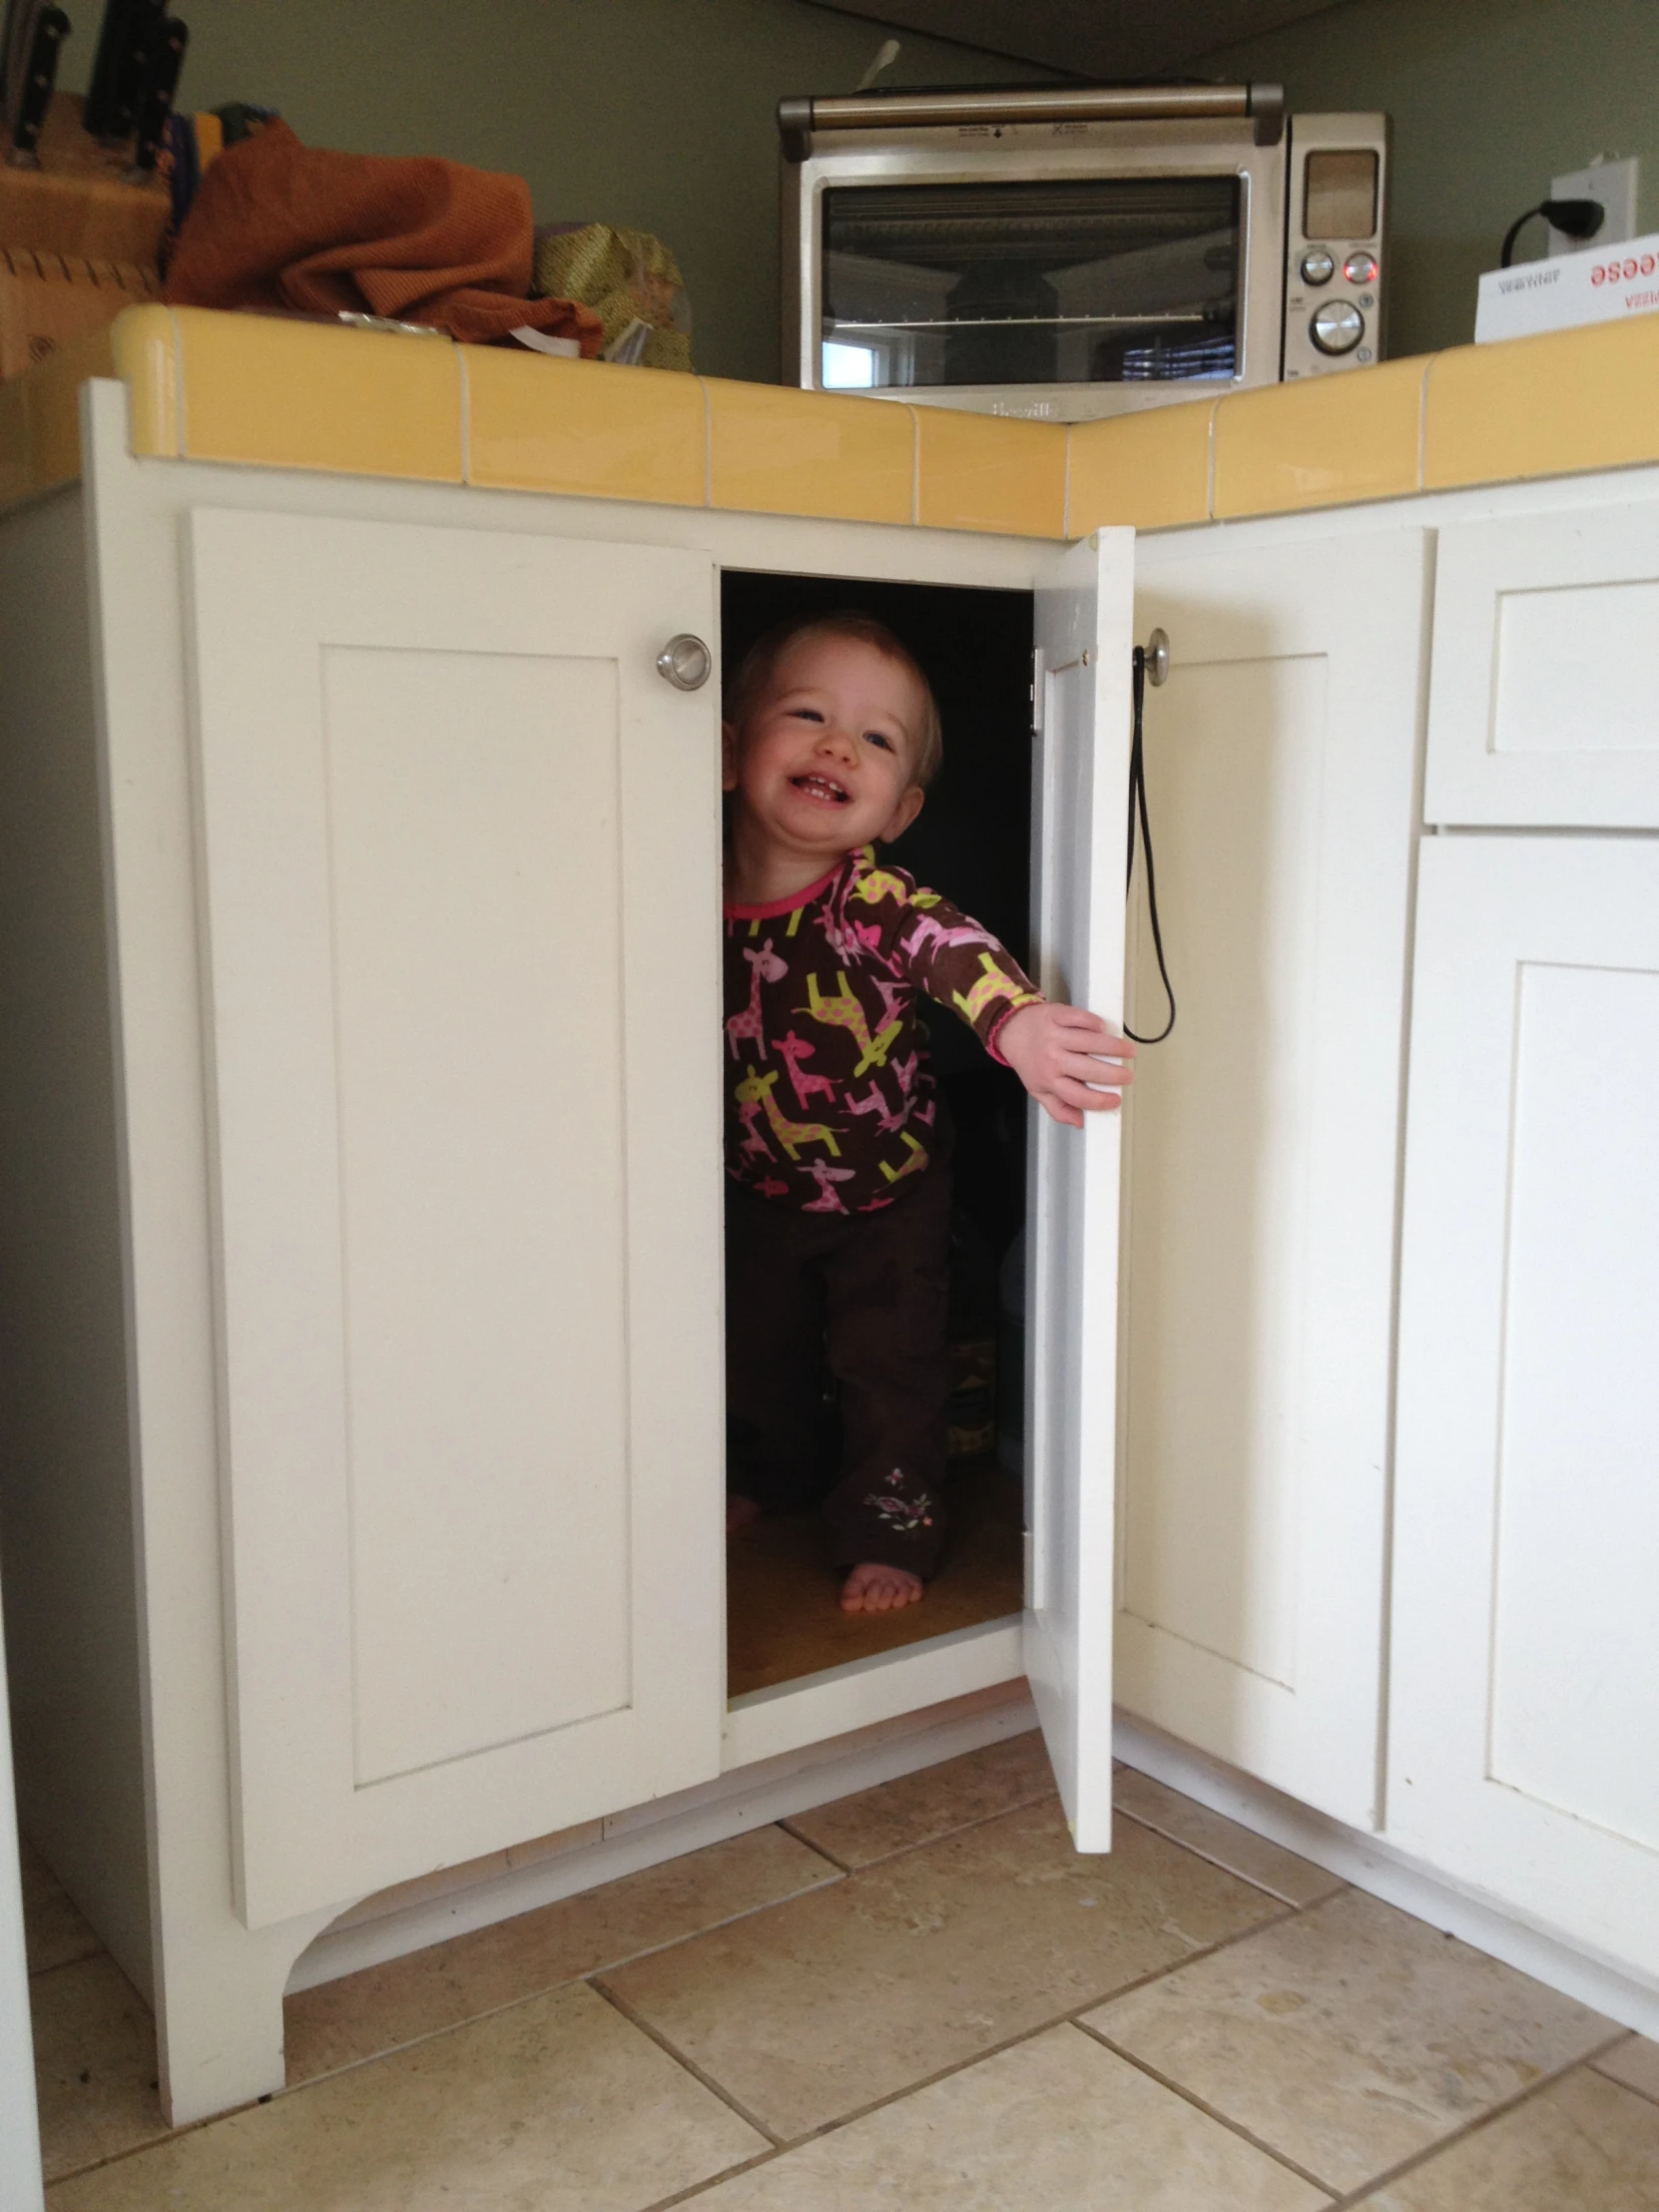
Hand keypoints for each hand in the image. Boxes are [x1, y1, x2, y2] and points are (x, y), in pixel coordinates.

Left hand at [997, 1002, 1135, 1128]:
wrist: (1012, 1030)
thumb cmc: (1030, 1061)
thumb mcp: (1039, 1090)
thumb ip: (1059, 1108)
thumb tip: (1080, 1122)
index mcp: (1049, 1080)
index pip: (1077, 1096)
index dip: (1099, 1101)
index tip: (1116, 1100)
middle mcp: (1052, 1059)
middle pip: (1088, 1070)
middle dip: (1113, 1075)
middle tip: (1128, 1076)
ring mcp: (1055, 1036)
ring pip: (1089, 1042)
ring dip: (1113, 1047)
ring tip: (1129, 1051)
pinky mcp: (1057, 1015)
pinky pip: (1079, 1018)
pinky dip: (1093, 1022)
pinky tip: (1104, 1028)